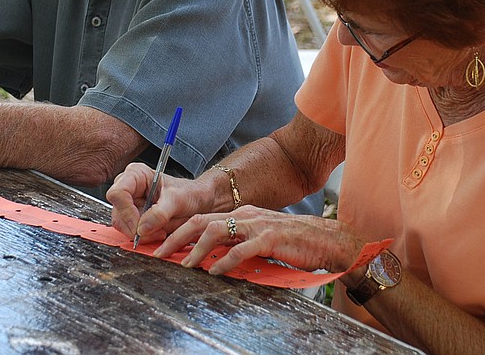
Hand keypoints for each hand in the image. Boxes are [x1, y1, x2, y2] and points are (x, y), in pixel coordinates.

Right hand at [107, 162, 209, 243]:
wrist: (197, 200)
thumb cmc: (189, 193)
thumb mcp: (177, 200)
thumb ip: (160, 213)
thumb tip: (142, 228)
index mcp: (136, 174)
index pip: (118, 193)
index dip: (126, 212)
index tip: (140, 227)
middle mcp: (129, 187)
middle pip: (118, 213)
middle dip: (137, 227)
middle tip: (158, 232)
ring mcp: (129, 203)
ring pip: (123, 225)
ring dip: (143, 233)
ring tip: (162, 230)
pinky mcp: (133, 216)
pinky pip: (131, 231)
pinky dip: (146, 236)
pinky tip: (159, 231)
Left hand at [154, 205, 360, 275]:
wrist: (326, 240)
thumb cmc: (292, 243)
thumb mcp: (259, 240)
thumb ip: (237, 244)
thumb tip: (211, 258)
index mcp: (241, 214)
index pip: (201, 219)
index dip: (178, 231)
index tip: (161, 245)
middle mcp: (245, 215)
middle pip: (201, 221)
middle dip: (176, 237)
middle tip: (159, 253)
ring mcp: (257, 225)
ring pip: (216, 231)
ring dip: (196, 249)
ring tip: (183, 265)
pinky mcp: (270, 238)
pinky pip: (241, 249)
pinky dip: (224, 260)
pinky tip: (214, 271)